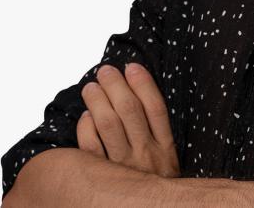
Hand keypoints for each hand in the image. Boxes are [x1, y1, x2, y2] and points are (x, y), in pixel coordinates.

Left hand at [78, 61, 180, 178]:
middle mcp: (145, 155)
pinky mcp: (102, 178)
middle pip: (129, 110)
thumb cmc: (156, 186)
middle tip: (105, 72)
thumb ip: (157, 134)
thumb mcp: (167, 161)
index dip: (143, 84)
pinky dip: (86, 128)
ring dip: (98, 100)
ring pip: (108, 124)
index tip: (132, 66)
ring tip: (91, 88)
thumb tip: (140, 98)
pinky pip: (90, 148)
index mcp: (165, 148)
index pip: (155, 108)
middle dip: (116, 85)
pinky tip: (86, 117)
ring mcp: (122, 167)